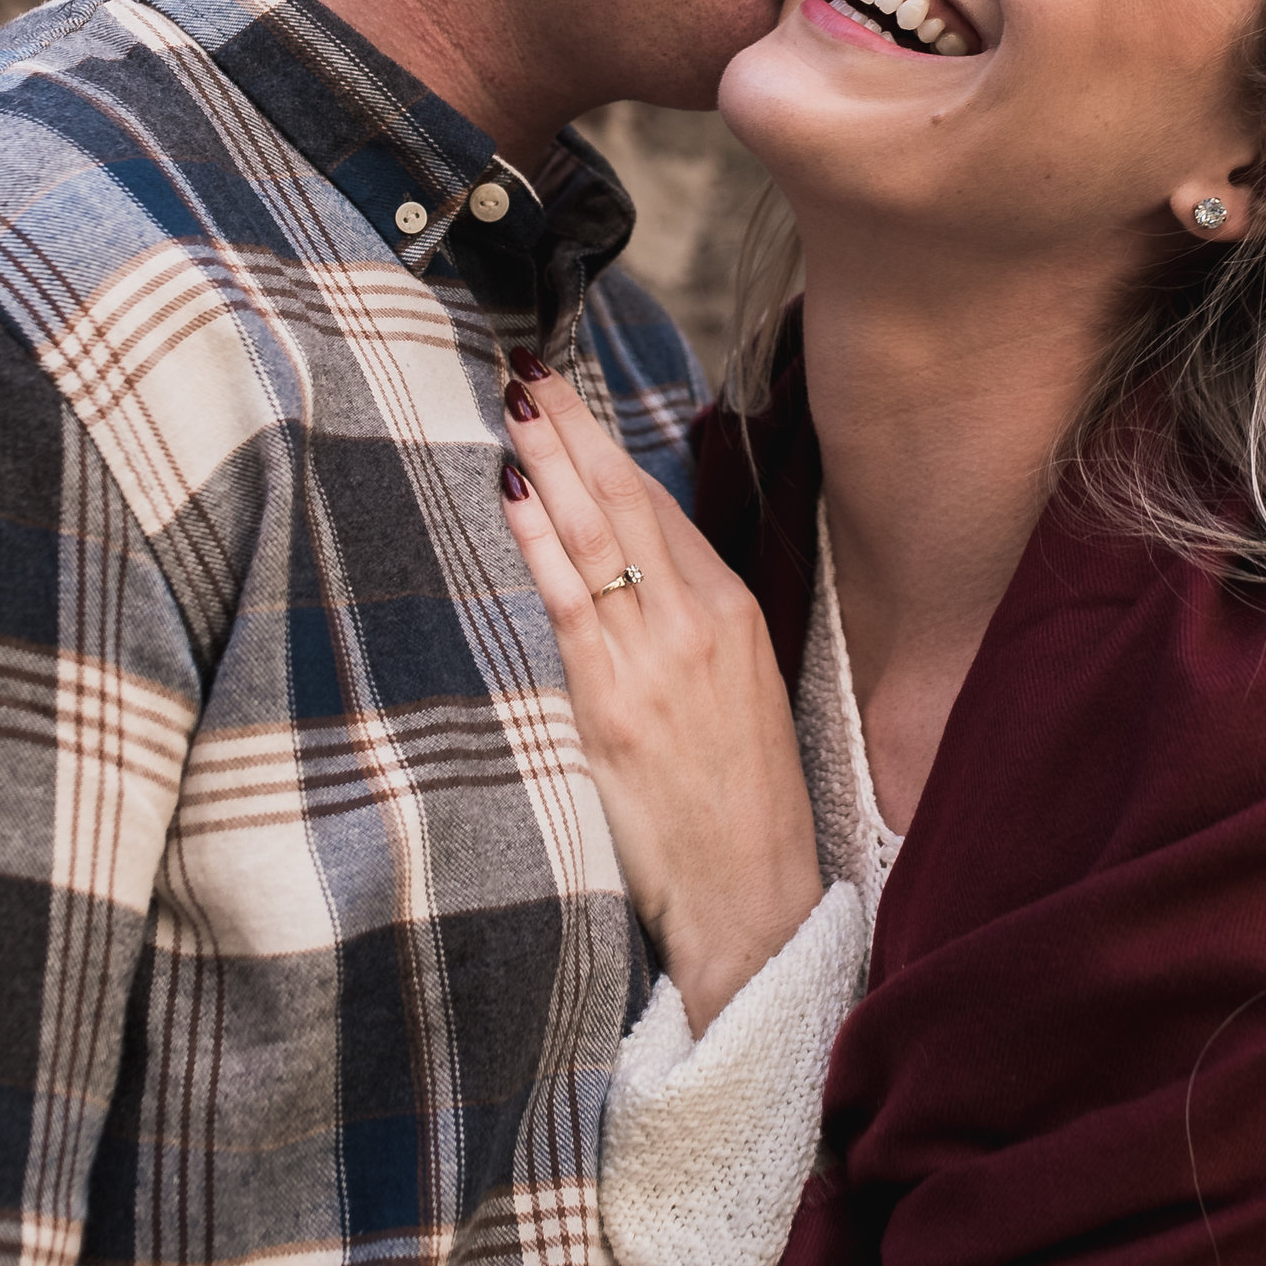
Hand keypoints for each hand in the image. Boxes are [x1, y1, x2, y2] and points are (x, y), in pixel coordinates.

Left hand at [498, 357, 824, 1032]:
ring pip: (595, 535)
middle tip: (527, 366)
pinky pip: (570, 601)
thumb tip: (630, 571)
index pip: (660, 508)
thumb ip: (689, 626)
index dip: (609, 447)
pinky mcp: (614, 705)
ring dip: (548, 461)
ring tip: (513, 403)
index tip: (569, 400)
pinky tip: (511, 492)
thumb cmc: (745, 803)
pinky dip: (537, 540)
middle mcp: (699, 622)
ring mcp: (657, 660)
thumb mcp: (741, 692)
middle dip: (574, 429)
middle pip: (625, 501)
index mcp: (736, 613)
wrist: (753, 898)